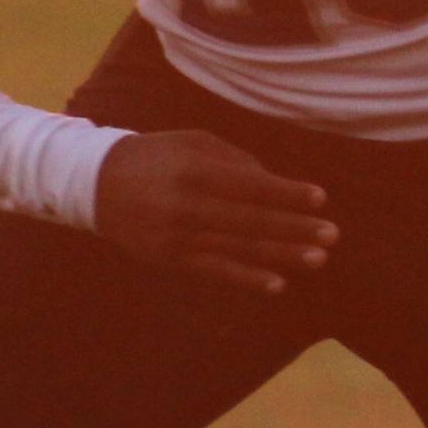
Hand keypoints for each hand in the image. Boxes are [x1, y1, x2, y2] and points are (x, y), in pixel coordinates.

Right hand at [95, 130, 335, 295]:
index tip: (320, 198)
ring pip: (238, 249)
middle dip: (295, 228)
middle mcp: (186, 205)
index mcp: (193, 170)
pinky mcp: (170, 259)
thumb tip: (280, 187)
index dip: (286, 193)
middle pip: (250, 221)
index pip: (250, 185)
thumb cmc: (159, 157)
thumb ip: (237, 162)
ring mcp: (177, 237)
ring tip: (318, 259)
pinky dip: (248, 279)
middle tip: (332, 235)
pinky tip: (278, 284)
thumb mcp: (194, 144)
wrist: (95, 185)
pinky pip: (215, 272)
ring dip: (282, 256)